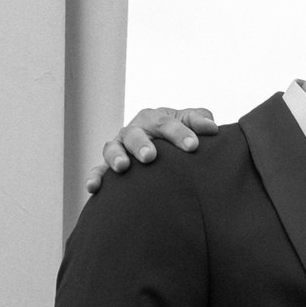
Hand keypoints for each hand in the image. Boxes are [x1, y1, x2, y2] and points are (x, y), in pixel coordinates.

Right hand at [86, 105, 216, 195]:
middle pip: (135, 134)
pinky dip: (95, 177)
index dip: (179, 133)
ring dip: (116, 157)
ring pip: (112, 148)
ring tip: (123, 167)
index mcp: (155, 119)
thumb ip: (200, 121)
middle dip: (142, 144)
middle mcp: (135, 130)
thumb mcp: (190, 124)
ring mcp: (120, 147)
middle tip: (150, 156)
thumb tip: (212, 128)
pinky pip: (98, 170)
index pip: (166, 123)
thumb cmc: (179, 135)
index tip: (193, 146)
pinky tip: (93, 188)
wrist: (164, 147)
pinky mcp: (110, 166)